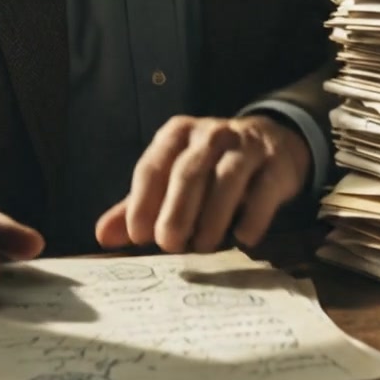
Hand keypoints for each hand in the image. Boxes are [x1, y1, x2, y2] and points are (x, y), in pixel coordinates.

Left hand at [95, 114, 310, 254]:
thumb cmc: (211, 167)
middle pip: (189, 171)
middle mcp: (211, 133)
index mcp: (177, 134)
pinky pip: (264, 190)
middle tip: (169, 245)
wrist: (271, 143)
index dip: (143, 201)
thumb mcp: (172, 178)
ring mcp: (246, 145)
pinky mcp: (277, 163)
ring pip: (227, 178)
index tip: (139, 236)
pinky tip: (243, 238)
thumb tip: (102, 236)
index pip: (153, 165)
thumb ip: (138, 205)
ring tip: (204, 246)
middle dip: (176, 210)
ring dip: (213, 216)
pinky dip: (252, 217)